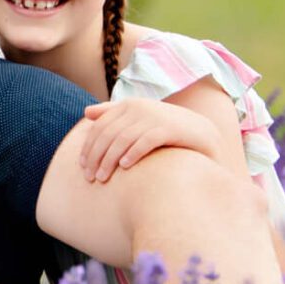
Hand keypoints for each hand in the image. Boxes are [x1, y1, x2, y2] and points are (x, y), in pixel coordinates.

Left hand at [77, 98, 219, 183]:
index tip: (82, 167)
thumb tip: (86, 112)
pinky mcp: (169, 128)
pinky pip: (145, 141)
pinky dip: (132, 154)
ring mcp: (155, 117)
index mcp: (129, 105)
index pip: (99, 127)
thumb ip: (113, 114)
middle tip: (90, 178)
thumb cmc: (165, 130)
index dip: (88, 147)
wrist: (203, 134)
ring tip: (103, 178)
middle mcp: (140, 107)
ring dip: (109, 160)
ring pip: (122, 139)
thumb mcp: (138, 120)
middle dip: (96, 157)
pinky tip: (124, 167)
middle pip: (108, 134)